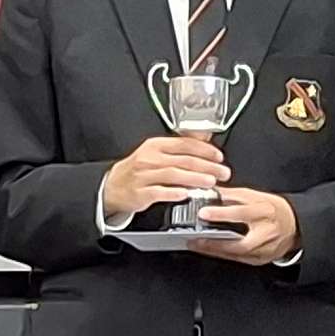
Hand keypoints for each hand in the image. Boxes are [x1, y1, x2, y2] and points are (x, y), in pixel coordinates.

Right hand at [102, 134, 226, 219]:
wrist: (112, 186)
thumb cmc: (138, 170)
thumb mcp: (156, 153)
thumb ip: (179, 149)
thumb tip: (204, 141)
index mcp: (155, 146)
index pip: (184, 144)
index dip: (204, 150)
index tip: (219, 156)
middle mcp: (149, 158)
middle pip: (182, 160)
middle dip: (206, 166)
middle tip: (222, 172)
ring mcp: (143, 176)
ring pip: (173, 174)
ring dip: (194, 178)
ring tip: (210, 182)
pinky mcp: (140, 193)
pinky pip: (158, 192)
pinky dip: (172, 193)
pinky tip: (185, 194)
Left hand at [191, 188, 299, 264]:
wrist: (294, 226)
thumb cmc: (273, 209)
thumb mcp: (254, 196)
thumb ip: (232, 196)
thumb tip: (209, 192)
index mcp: (265, 212)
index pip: (241, 213)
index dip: (221, 213)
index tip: (203, 213)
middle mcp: (266, 233)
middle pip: (239, 242)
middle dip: (214, 242)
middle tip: (194, 238)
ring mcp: (264, 250)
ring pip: (236, 254)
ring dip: (213, 250)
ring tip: (196, 243)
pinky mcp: (259, 260)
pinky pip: (237, 259)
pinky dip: (221, 254)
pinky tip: (208, 249)